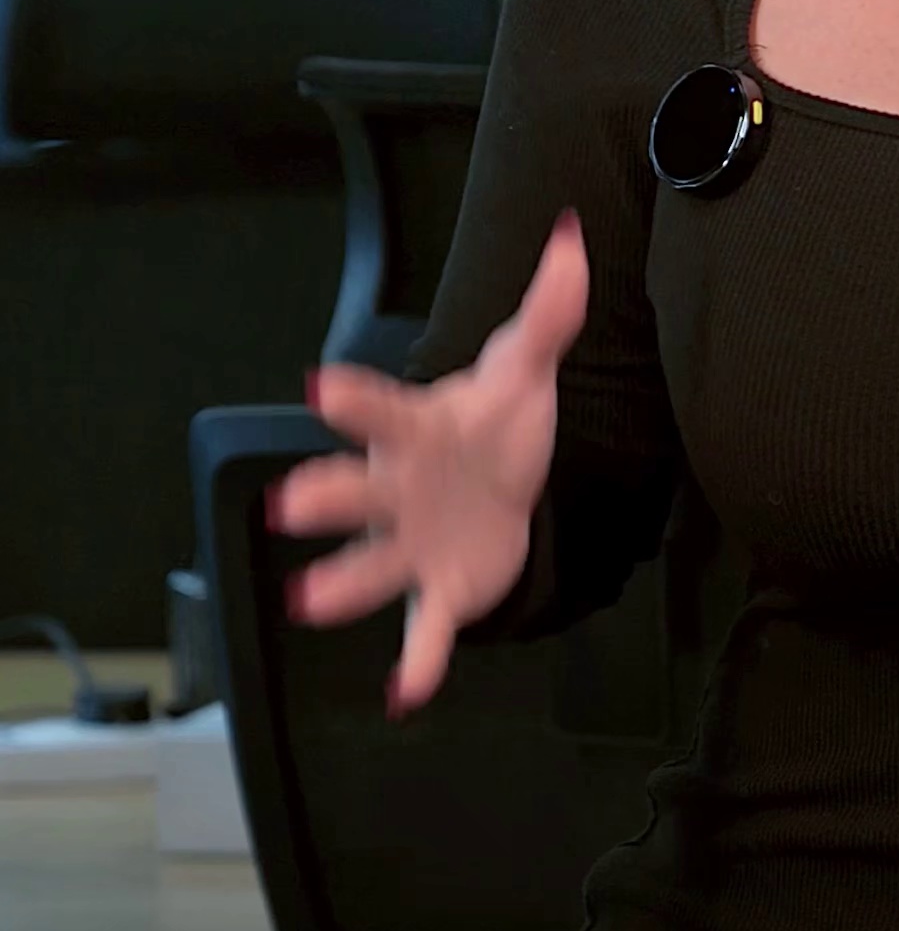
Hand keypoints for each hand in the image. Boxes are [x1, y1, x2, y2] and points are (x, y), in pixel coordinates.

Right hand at [264, 211, 588, 715]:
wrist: (507, 492)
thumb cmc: (496, 427)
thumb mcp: (524, 368)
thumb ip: (547, 310)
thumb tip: (574, 238)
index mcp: (415, 430)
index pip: (380, 408)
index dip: (354, 399)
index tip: (319, 386)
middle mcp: (398, 489)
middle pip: (357, 490)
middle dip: (326, 497)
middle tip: (292, 504)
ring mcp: (412, 545)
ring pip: (373, 565)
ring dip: (343, 583)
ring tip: (309, 599)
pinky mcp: (440, 592)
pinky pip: (425, 630)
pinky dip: (419, 660)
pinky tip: (405, 692)